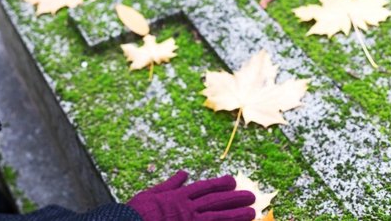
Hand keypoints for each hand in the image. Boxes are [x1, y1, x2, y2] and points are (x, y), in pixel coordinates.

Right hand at [127, 171, 254, 220]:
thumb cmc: (138, 211)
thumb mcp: (152, 193)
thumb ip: (170, 184)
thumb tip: (183, 174)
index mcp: (178, 196)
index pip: (204, 188)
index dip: (220, 184)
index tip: (232, 181)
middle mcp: (187, 208)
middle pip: (215, 202)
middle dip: (234, 199)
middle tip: (251, 196)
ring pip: (217, 217)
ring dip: (236, 215)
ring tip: (252, 213)